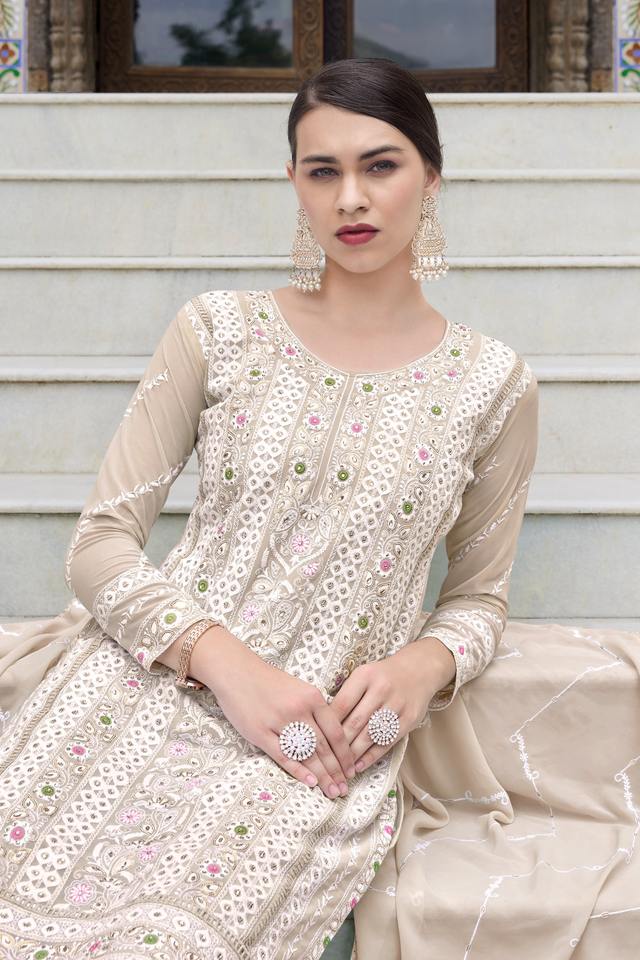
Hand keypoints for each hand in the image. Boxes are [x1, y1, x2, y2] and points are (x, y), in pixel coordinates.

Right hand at [206, 634, 356, 799]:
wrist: (236, 671)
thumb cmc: (269, 681)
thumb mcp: (299, 688)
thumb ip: (315, 709)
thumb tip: (332, 735)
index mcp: (312, 697)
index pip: (335, 732)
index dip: (345, 754)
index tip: (352, 769)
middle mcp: (298, 709)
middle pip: (323, 747)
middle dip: (336, 771)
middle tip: (345, 788)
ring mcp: (279, 721)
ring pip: (306, 754)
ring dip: (322, 776)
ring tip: (332, 791)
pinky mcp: (260, 732)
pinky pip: (283, 755)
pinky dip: (298, 770)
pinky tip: (310, 783)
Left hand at [326, 639, 454, 773]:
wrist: (418, 670)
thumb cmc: (383, 676)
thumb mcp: (363, 674)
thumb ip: (347, 694)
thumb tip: (324, 721)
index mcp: (365, 676)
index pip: (342, 704)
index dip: (328, 724)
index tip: (318, 739)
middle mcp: (381, 689)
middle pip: (355, 722)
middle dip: (339, 744)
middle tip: (326, 760)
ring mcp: (397, 704)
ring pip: (369, 735)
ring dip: (353, 754)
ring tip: (340, 767)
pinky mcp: (409, 719)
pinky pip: (387, 742)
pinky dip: (371, 756)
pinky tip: (359, 765)